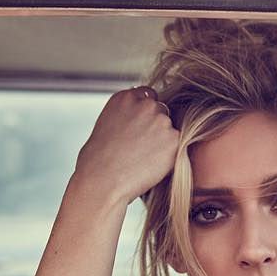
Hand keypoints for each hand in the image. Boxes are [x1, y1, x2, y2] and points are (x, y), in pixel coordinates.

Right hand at [72, 86, 178, 205]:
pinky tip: (152, 164)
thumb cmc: (99, 159)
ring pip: (170, 129)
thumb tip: (142, 119)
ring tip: (144, 157)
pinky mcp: (174, 139)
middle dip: (156, 126)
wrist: (103, 180)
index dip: (146, 113)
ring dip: (164, 140)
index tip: (141, 126)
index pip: (148, 96)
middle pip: (162, 111)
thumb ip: (128, 114)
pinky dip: (169, 154)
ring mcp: (161, 120)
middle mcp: (145, 104)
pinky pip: (177, 145)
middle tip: (143, 146)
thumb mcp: (108, 123)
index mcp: (125, 97)